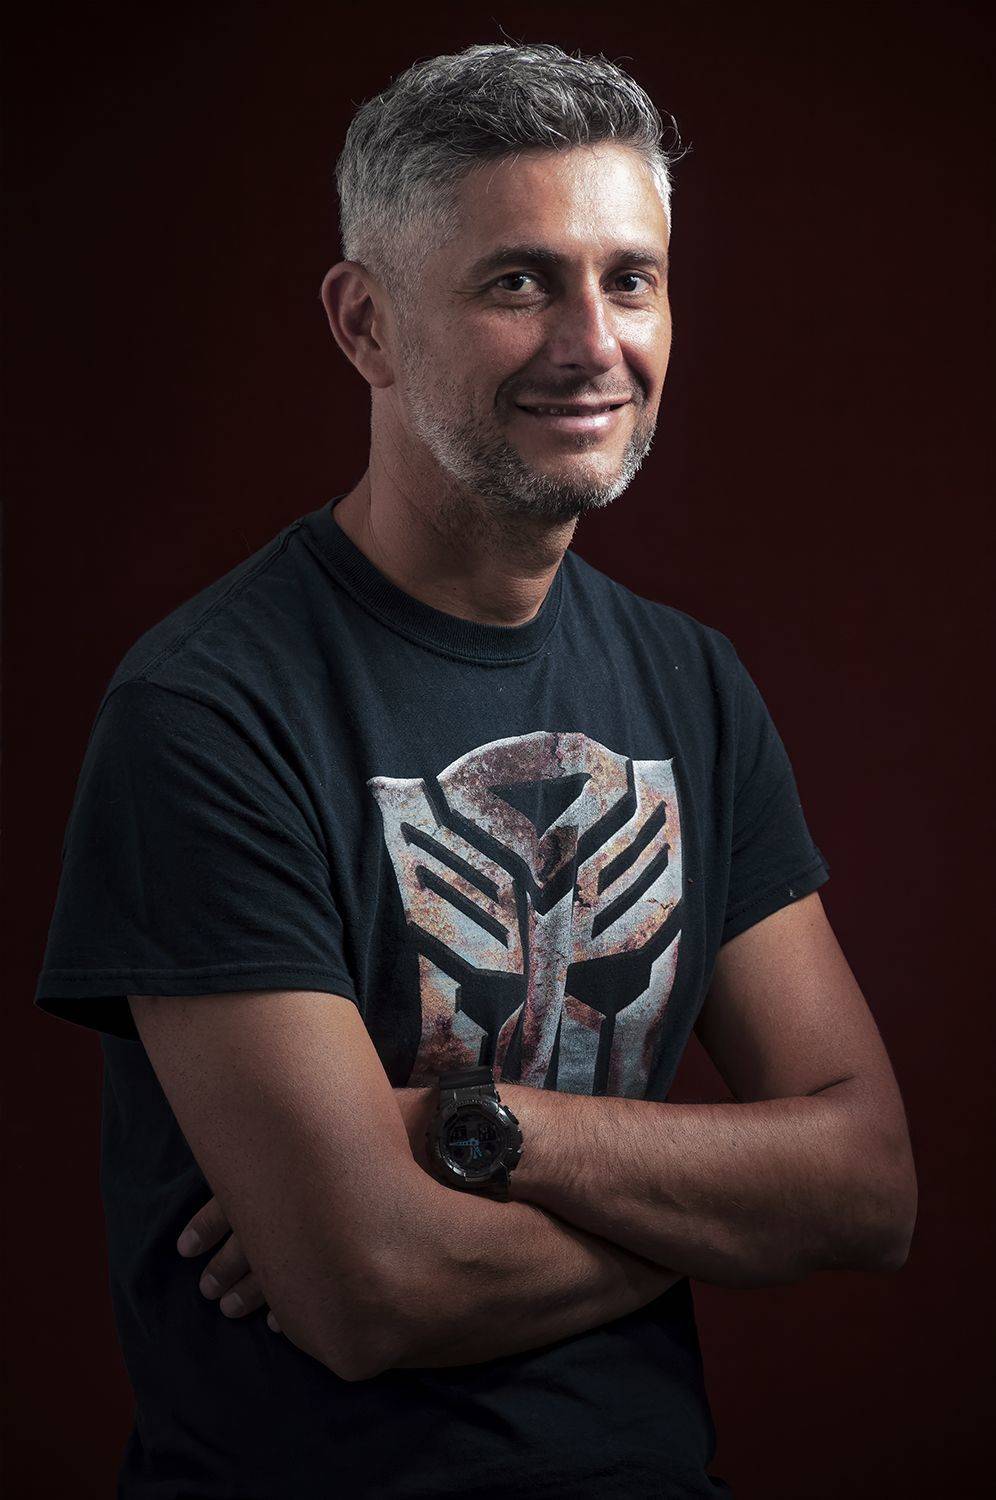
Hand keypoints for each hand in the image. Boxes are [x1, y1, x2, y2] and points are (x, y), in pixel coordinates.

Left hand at [176, 1086, 438, 1329]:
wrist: (458, 1149)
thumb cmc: (405, 1123)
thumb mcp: (353, 1117)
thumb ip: (318, 1133)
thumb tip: (276, 1120)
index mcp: (297, 1169)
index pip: (235, 1202)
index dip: (209, 1225)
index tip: (186, 1245)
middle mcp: (307, 1207)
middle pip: (252, 1247)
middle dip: (227, 1272)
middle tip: (207, 1290)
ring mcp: (332, 1242)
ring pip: (276, 1279)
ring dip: (251, 1296)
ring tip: (230, 1309)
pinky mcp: (357, 1267)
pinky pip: (313, 1299)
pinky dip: (291, 1311)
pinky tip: (277, 1326)